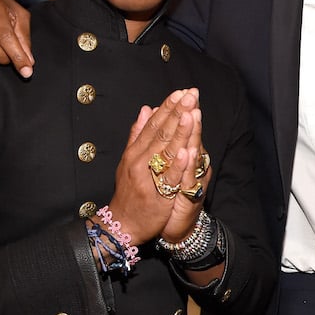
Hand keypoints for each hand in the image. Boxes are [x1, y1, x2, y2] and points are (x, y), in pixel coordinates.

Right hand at [105, 89, 206, 244]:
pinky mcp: (157, 195)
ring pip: (166, 151)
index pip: (153, 124)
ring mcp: (148, 177)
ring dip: (179, 131)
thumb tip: (146, 108)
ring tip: (190, 113)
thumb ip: (138, 134)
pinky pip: (169, 178)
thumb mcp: (130, 159)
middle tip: (190, 94)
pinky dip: (177, 164)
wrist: (123, 222)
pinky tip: (187, 151)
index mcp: (136, 151)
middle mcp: (140, 161)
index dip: (167, 107)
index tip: (181, 92)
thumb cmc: (130, 190)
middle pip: (161, 133)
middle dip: (177, 112)